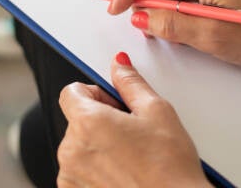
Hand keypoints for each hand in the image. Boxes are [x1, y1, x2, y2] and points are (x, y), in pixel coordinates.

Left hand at [58, 52, 211, 187]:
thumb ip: (130, 82)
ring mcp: (71, 177)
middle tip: (131, 133)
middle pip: (77, 120)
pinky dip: (96, 171)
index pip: (72, 91)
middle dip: (100, 122)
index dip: (96, 94)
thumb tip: (119, 65)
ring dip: (98, 148)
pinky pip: (79, 173)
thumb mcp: (157, 111)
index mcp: (87, 122)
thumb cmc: (169, 170)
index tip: (114, 104)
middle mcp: (71, 151)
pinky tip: (122, 174)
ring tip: (130, 157)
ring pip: (79, 148)